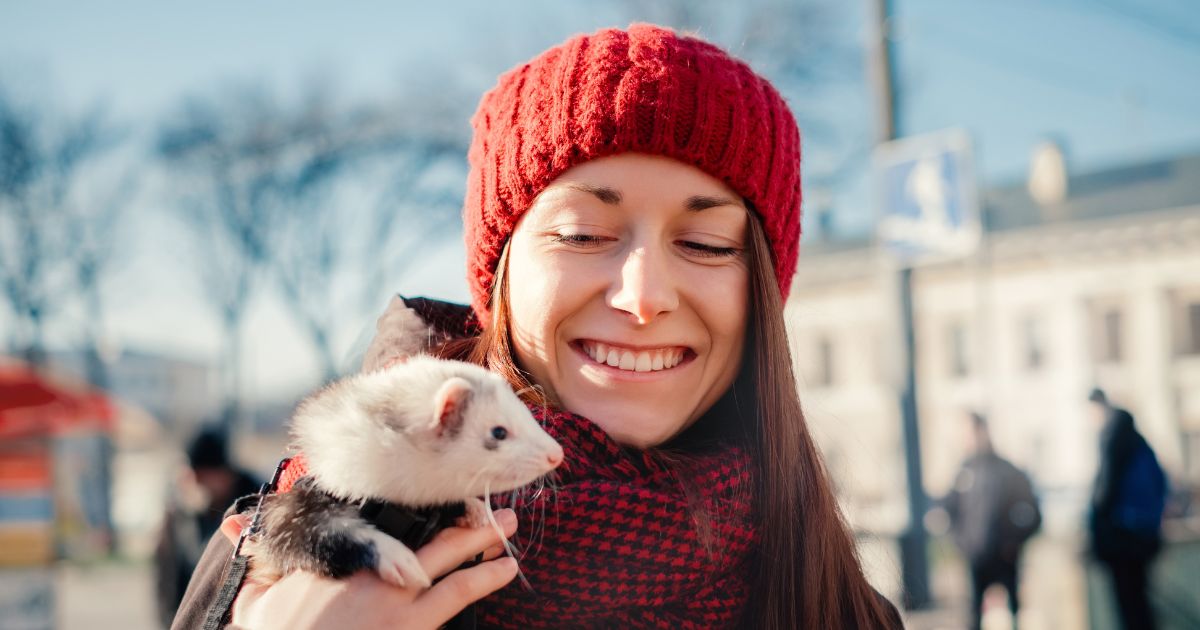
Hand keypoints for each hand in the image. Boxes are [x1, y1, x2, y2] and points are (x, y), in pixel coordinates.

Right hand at [219, 509, 518, 629]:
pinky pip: (457, 595)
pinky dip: (484, 578)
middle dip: (456, 513)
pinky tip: (506, 569)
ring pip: (448, 556)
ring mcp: (392, 597)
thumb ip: (256, 558)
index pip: (376, 516)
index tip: (432, 489)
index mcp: (333, 556)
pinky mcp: (409, 626)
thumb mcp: (254, 599)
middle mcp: (366, 569)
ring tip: (508, 527)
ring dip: (482, 539)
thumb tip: (234, 524)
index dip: (409, 501)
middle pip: (421, 527)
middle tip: (486, 498)